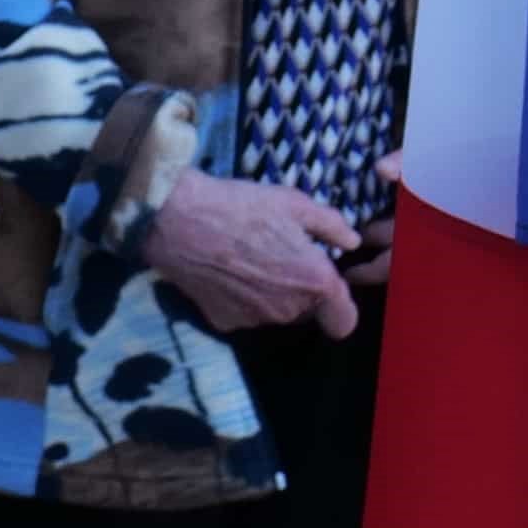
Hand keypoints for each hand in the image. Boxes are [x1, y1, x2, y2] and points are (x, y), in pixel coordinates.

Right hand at [148, 171, 363, 337]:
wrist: (177, 220)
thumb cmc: (243, 207)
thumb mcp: (296, 204)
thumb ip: (332, 226)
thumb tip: (351, 242)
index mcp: (314, 283)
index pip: (344, 322)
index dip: (341, 307)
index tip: (329, 287)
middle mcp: (288, 310)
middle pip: (309, 313)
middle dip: (304, 292)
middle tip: (283, 258)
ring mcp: (254, 320)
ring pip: (277, 314)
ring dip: (274, 295)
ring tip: (252, 260)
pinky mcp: (223, 322)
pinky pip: (245, 315)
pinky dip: (242, 300)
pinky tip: (228, 272)